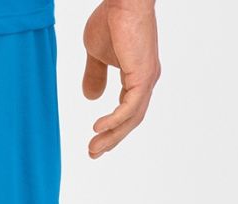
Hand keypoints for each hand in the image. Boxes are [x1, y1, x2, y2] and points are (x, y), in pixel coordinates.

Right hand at [83, 0, 160, 157]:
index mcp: (137, 76)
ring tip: (93, 148)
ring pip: (131, 118)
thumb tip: (90, 97)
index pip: (126, 110)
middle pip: (130, 120)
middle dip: (111, 139)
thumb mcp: (96, 55)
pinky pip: (129, 108)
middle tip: (93, 154)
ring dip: (112, 136)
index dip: (111, 128)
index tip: (95, 142)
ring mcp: (147, 79)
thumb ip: (94, 76)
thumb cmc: (111, 20)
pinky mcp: (142, 76)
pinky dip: (114, 121)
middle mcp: (146, 80)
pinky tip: (97, 129)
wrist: (123, 1)